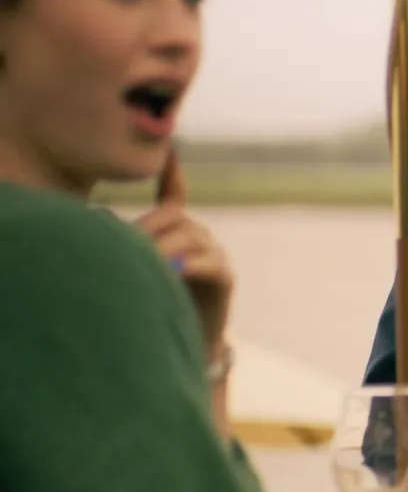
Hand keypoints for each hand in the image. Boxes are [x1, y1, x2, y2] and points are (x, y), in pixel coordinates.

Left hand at [135, 153, 233, 355]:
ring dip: (164, 248)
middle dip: (149, 227)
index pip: (174, 195)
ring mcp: (214, 255)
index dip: (171, 172)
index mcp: (177, 230)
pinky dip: (193, 266)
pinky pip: (212, 264)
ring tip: (144, 262)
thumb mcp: (137, 268)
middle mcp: (198, 236)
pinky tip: (175, 271)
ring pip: (190, 237)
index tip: (170, 148)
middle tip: (124, 245)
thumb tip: (99, 217)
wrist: (182, 343)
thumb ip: (125, 243)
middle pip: (176, 216)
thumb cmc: (154, 303)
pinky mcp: (225, 278)